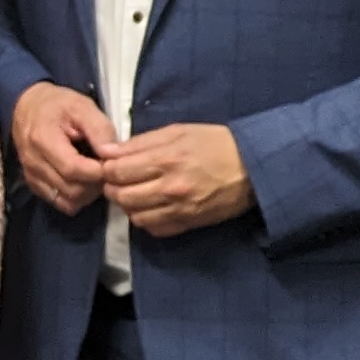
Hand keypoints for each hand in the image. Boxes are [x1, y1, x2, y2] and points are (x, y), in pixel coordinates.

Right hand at [11, 83, 117, 215]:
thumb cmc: (56, 104)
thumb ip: (99, 128)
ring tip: (95, 175)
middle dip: (95, 184)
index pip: (73, 169)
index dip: (97, 171)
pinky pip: (59, 202)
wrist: (26, 107)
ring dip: (87, 194)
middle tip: (106, 169)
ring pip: (67, 201)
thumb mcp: (81, 106)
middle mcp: (34, 163)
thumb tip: (112, 154)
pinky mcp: (34, 185)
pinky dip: (75, 197)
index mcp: (43, 140)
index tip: (110, 162)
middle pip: (72, 189)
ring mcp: (32, 176)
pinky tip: (82, 181)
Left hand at [96, 122, 250, 238]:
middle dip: (112, 186)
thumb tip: (108, 151)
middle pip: (121, 195)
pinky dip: (145, 218)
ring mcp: (179, 209)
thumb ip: (141, 142)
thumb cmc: (215, 143)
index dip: (106, 168)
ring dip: (127, 204)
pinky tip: (149, 206)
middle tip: (117, 179)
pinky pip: (153, 228)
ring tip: (133, 191)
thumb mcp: (178, 131)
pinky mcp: (187, 224)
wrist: (253, 168)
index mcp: (166, 159)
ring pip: (134, 215)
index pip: (117, 171)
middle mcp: (170, 188)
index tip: (107, 164)